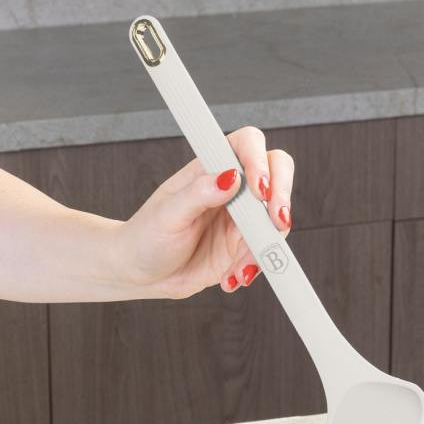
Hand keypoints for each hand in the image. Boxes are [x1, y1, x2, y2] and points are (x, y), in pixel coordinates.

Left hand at [115, 126, 293, 298]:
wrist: (141, 275)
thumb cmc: (146, 238)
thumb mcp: (167, 214)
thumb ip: (198, 194)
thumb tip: (230, 177)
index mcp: (210, 168)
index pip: (247, 145)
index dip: (260, 161)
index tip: (259, 189)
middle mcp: (231, 190)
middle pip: (276, 174)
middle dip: (281, 198)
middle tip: (276, 222)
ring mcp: (241, 219)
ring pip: (275, 220)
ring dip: (264, 246)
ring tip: (239, 269)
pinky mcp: (244, 247)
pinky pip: (265, 252)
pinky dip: (255, 267)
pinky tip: (232, 278)